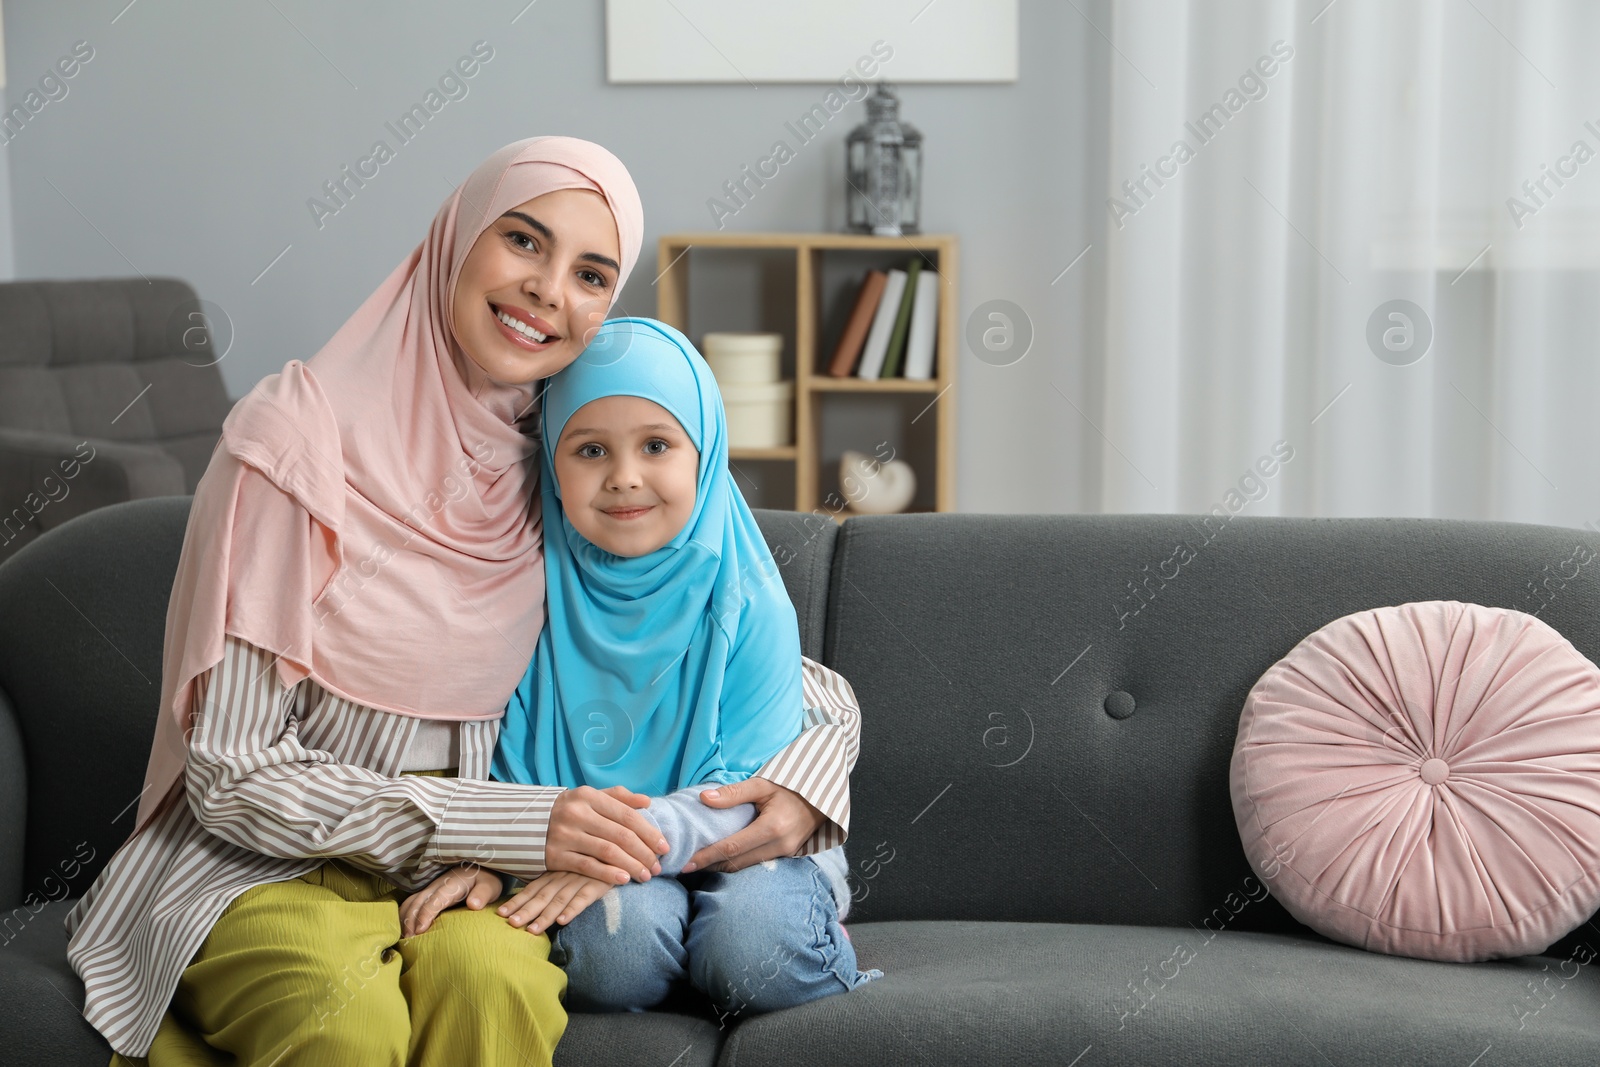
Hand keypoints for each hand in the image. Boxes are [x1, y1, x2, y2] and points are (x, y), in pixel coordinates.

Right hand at [399, 864, 503, 936]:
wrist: (479, 869)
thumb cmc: (485, 881)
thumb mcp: (490, 886)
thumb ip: (482, 894)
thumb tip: (473, 905)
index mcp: (453, 885)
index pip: (436, 899)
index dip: (426, 914)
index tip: (420, 930)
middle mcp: (437, 885)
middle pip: (418, 902)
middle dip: (411, 920)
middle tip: (409, 941)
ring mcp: (430, 889)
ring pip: (411, 902)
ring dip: (405, 918)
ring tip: (404, 938)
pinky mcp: (427, 893)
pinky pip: (410, 902)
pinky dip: (404, 914)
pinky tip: (403, 928)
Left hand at [498, 870, 614, 933]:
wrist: (624, 851)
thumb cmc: (595, 861)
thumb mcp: (573, 867)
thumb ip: (556, 879)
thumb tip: (536, 899)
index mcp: (556, 871)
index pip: (533, 888)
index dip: (517, 901)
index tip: (501, 914)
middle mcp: (565, 875)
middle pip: (542, 896)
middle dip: (525, 911)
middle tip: (510, 924)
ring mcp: (581, 879)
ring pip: (559, 899)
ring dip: (545, 916)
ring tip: (531, 930)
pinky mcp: (599, 884)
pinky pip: (584, 898)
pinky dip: (573, 909)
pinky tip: (563, 920)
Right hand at [548, 784, 668, 884]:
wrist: (521, 823)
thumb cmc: (566, 810)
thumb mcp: (588, 797)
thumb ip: (618, 797)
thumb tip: (647, 802)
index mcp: (588, 796)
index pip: (627, 815)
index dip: (649, 832)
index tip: (664, 847)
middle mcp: (577, 813)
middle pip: (620, 835)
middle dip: (644, 853)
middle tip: (657, 867)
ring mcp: (565, 834)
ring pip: (607, 852)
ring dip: (631, 865)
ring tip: (645, 875)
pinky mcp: (555, 855)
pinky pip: (587, 866)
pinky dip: (608, 874)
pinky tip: (623, 879)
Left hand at [684, 778, 823, 873]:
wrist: (821, 797)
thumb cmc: (791, 787)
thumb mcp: (763, 784)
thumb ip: (734, 793)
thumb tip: (704, 798)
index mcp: (772, 828)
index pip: (732, 847)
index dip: (708, 856)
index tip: (687, 862)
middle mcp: (780, 845)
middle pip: (737, 863)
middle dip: (710, 866)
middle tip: (686, 866)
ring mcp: (785, 853)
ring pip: (746, 866)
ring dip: (722, 867)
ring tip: (700, 864)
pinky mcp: (787, 855)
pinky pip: (757, 863)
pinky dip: (738, 863)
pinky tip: (722, 859)